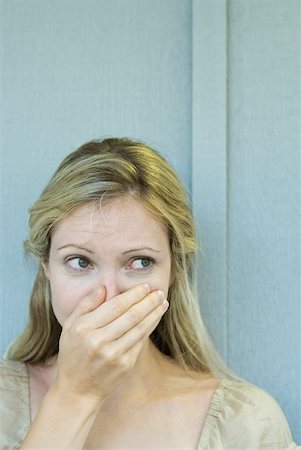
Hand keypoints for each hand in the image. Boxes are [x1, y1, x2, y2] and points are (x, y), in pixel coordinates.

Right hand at [53, 284, 168, 403]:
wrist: (77, 390)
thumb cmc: (73, 353)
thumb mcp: (69, 326)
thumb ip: (85, 305)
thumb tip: (103, 287)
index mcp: (84, 328)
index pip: (115, 306)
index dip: (133, 295)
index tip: (145, 286)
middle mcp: (99, 341)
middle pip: (131, 316)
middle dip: (148, 302)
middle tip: (159, 292)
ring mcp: (113, 355)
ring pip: (140, 328)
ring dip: (154, 314)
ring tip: (163, 302)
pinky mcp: (124, 365)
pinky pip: (141, 342)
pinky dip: (150, 328)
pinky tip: (156, 318)